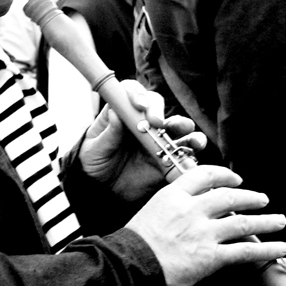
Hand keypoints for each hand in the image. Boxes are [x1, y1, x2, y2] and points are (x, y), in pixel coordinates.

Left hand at [78, 79, 205, 202]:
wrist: (102, 192)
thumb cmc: (94, 165)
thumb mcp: (94, 150)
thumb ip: (107, 134)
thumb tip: (115, 113)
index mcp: (121, 113)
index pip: (131, 93)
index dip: (137, 94)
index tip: (139, 106)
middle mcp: (142, 122)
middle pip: (157, 105)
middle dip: (160, 111)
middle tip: (158, 123)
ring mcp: (158, 139)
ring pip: (178, 126)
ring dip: (185, 127)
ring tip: (191, 137)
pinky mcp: (168, 158)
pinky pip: (184, 152)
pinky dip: (191, 153)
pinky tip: (191, 158)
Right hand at [124, 165, 285, 285]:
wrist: (127, 270)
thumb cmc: (132, 248)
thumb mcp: (149, 214)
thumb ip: (172, 209)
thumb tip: (189, 212)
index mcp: (173, 196)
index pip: (204, 175)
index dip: (224, 176)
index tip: (234, 180)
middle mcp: (191, 210)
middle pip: (229, 196)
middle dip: (250, 197)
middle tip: (262, 199)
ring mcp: (203, 233)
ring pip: (243, 222)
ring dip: (266, 221)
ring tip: (280, 221)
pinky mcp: (211, 256)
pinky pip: (246, 251)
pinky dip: (267, 249)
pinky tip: (280, 248)